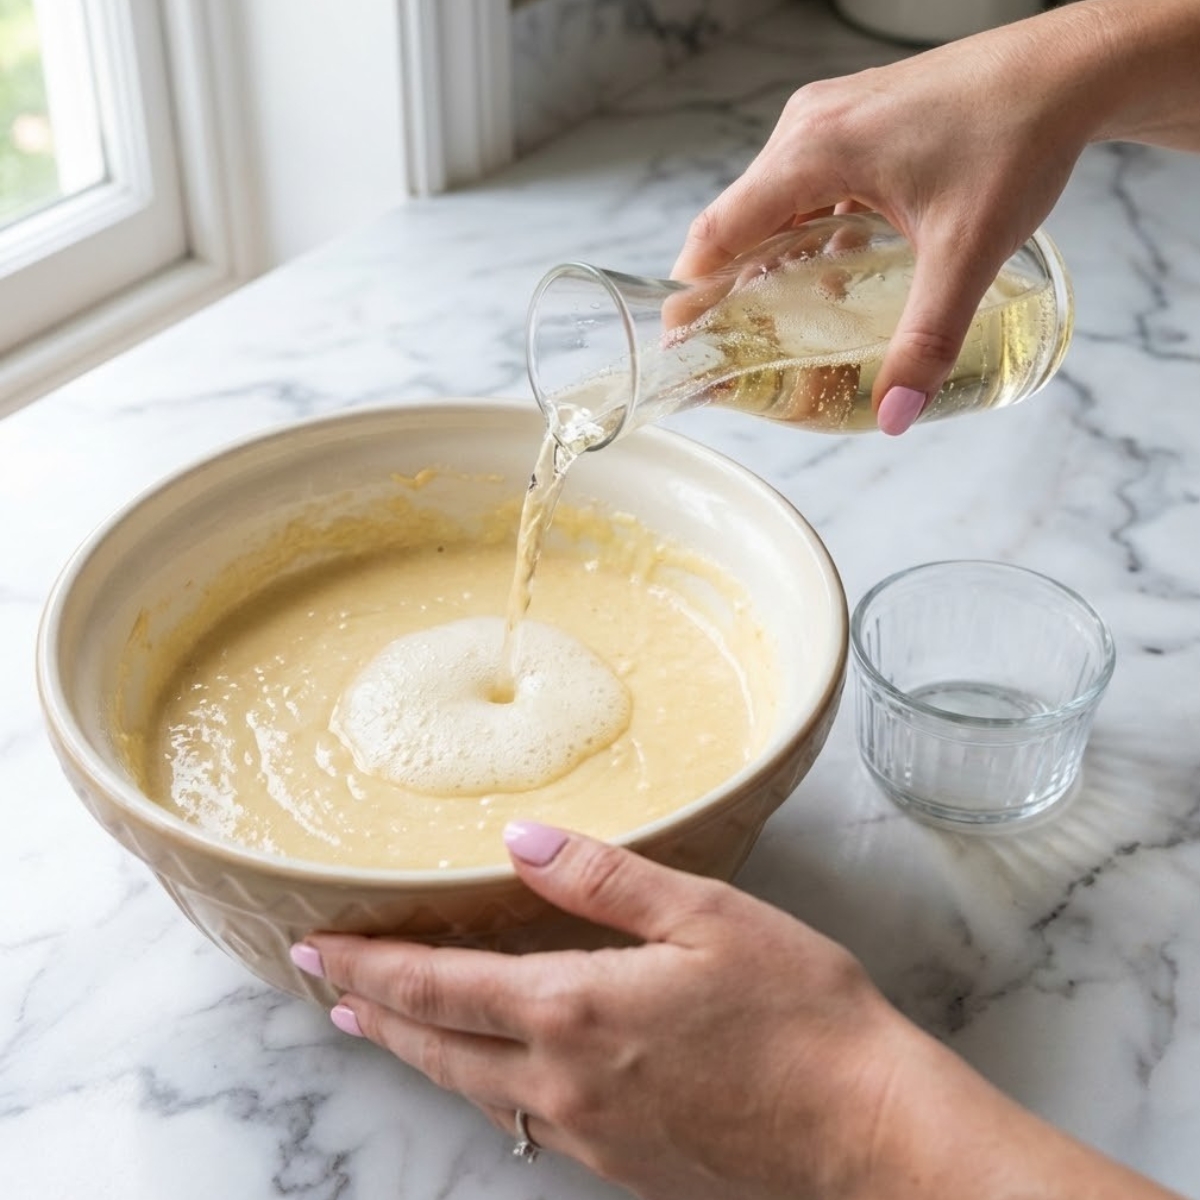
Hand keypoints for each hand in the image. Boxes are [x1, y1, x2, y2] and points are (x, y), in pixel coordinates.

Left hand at [292, 824, 1184, 1199]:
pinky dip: (479, 1083)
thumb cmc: (797, 1013)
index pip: (440, 986)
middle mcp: (563, 1082)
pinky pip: (523, 1118)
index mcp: (575, 1011)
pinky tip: (487, 1073)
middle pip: (437, 1046)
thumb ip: (602, 879)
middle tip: (327, 988)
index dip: (371, 965)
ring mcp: (589, 1133)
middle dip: (375, 1012)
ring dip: (418, 1051)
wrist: (865, 1129)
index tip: (317, 949)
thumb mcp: (705, 916)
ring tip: (381, 1025)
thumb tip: (519, 842)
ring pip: (472, 1089)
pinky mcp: (622, 1162)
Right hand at [671, 9, 1097, 433]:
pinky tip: (828, 271)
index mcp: (813, 150)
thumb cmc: (1018, 135)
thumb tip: (894, 414)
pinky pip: (806, 186)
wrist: (1071, 68)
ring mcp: (831, 119)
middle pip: (738, 220)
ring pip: (772, 203)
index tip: (677, 339)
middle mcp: (808, 128)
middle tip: (721, 344)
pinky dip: (803, 232)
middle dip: (725, 286)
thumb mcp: (967, 250)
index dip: (690, 291)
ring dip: (766, 260)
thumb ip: (927, 337)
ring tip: (769, 319)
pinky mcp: (856, 122)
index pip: (719, 231)